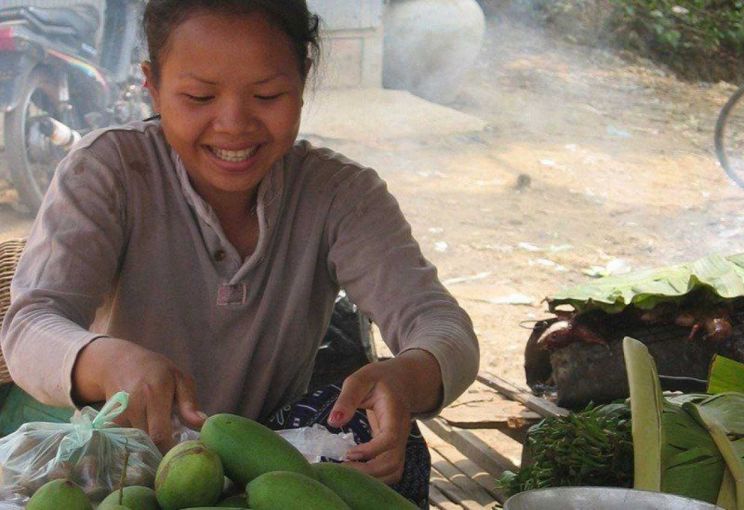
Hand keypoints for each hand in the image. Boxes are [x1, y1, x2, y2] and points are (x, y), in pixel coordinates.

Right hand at [72, 337, 206, 451]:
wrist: (120, 362)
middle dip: (161, 451)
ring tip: (159, 444)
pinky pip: (123, 440)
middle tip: (173, 454)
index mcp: (155, 394)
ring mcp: (117, 414)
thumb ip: (190, 404)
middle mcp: (133, 405)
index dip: (170, 449)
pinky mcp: (107, 420)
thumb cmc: (157, 371)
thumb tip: (203, 424)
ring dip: (147, 448)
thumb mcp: (180, 379)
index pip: (159, 434)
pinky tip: (143, 439)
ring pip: (134, 443)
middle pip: (146, 442)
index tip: (182, 454)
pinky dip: (134, 443)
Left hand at [327, 350, 441, 483]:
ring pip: (394, 472)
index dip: (370, 450)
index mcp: (394, 413)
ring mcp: (400, 443)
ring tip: (345, 473)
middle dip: (367, 472)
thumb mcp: (360, 380)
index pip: (390, 438)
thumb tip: (333, 422)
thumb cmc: (379, 379)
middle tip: (340, 469)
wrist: (401, 382)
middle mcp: (401, 432)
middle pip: (393, 462)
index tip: (348, 453)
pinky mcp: (395, 451)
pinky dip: (375, 479)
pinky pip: (390, 472)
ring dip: (371, 479)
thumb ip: (347, 399)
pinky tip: (355, 472)